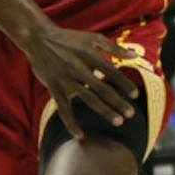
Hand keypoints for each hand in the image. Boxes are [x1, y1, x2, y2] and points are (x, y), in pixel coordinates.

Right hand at [22, 23, 139, 139]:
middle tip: (131, 114)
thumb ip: (114, 47)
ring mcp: (66, 80)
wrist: (39, 39)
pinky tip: (80, 136)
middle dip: (117, 102)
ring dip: (104, 111)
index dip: (124, 84)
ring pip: (88, 99)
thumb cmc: (71, 39)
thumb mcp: (93, 38)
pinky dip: (71, 124)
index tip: (135, 95)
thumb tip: (135, 56)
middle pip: (102, 89)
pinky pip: (63, 110)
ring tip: (118, 121)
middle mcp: (79, 69)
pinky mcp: (54, 89)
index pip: (111, 72)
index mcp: (90, 56)